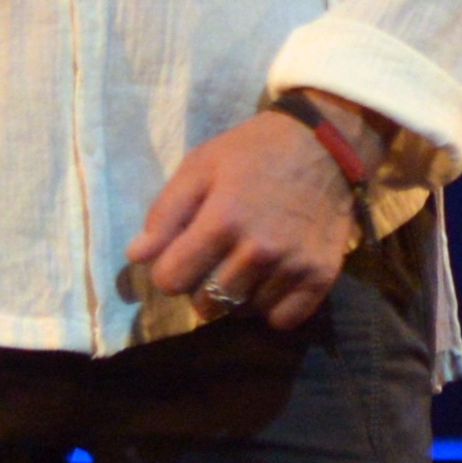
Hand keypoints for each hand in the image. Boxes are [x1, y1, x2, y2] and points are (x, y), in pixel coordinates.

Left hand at [123, 106, 362, 331]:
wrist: (324, 143)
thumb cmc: (254, 151)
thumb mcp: (201, 166)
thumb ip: (166, 211)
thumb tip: (137, 255)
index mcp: (222, 220)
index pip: (172, 280)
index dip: (168, 270)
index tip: (181, 256)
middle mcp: (258, 250)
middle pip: (206, 303)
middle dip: (200, 286)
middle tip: (214, 260)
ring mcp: (292, 266)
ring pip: (243, 312)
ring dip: (236, 296)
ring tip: (243, 266)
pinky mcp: (320, 276)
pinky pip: (283, 319)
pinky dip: (272, 307)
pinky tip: (270, 282)